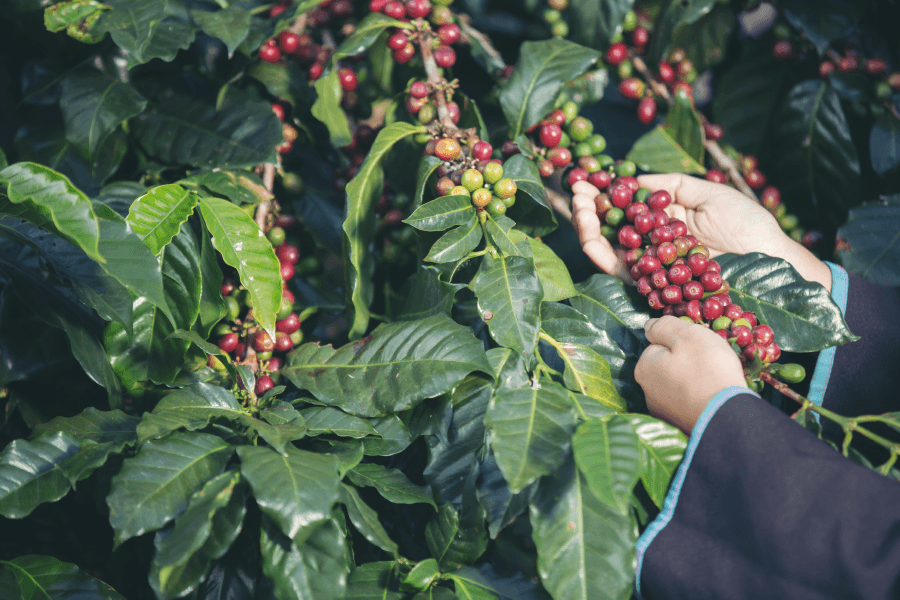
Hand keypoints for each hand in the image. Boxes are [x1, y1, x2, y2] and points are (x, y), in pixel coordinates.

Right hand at [571, 173, 831, 290]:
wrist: (771, 261)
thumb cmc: (748, 225)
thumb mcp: (709, 193)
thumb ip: (671, 186)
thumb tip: (633, 179)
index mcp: (665, 219)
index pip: (625, 205)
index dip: (604, 191)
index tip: (587, 176)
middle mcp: (653, 243)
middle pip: (609, 226)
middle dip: (588, 207)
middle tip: (575, 189)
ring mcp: (651, 264)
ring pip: (608, 248)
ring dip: (587, 229)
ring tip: (579, 208)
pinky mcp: (654, 285)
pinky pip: (621, 272)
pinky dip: (602, 255)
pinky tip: (591, 237)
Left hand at [635, 316, 746, 434]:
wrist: (729, 417)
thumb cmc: (707, 370)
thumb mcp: (687, 335)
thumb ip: (664, 326)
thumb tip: (649, 326)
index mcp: (644, 368)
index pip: (659, 345)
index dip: (680, 343)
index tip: (699, 348)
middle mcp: (646, 392)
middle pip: (667, 365)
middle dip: (685, 362)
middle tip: (710, 364)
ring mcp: (662, 412)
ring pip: (678, 384)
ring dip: (692, 381)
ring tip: (714, 382)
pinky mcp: (678, 425)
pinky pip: (688, 402)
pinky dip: (698, 398)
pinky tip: (713, 399)